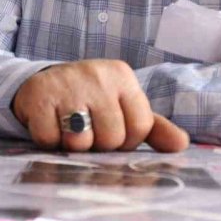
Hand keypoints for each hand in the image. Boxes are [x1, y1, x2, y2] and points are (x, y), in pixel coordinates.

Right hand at [11, 59, 188, 152]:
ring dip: (72, 145)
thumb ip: (153, 127)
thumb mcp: (122, 107)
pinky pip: (50, 139)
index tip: (111, 130)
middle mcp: (97, 75)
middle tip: (87, 129)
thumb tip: (181, 145)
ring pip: (81, 142)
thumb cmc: (90, 100)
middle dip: (98, 144)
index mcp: (122, 76)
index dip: (125, 140)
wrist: (42, 83)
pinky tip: (49, 123)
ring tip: (67, 127)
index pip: (140, 126)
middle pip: (111, 138)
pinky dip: (48, 140)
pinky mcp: (39, 96)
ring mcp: (67, 84)